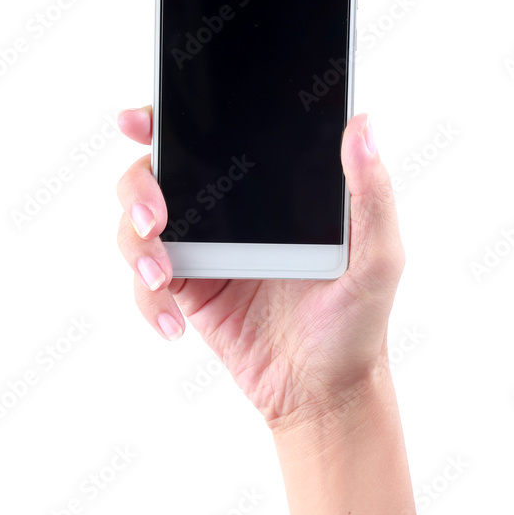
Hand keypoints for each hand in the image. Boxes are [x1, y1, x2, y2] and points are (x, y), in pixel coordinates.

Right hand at [116, 107, 404, 430]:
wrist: (325, 393)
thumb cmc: (359, 323)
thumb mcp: (379, 257)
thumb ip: (371, 193)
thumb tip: (362, 123)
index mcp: (271, 189)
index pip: (214, 138)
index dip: (169, 122)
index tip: (139, 122)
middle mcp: (232, 211)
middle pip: (158, 174)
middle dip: (139, 187)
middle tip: (155, 217)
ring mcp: (205, 251)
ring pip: (138, 226)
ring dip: (135, 246)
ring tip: (159, 276)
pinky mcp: (188, 292)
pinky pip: (144, 284)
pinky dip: (145, 300)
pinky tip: (171, 323)